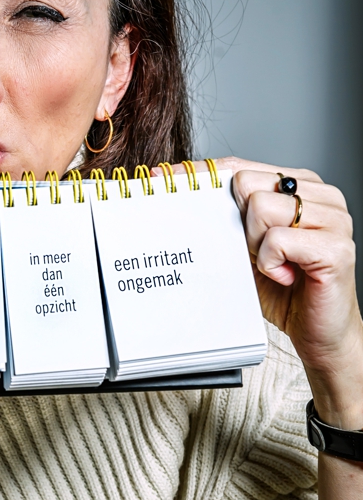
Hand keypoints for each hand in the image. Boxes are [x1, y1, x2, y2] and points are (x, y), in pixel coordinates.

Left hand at [161, 157, 362, 425]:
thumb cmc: (283, 290)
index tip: (164, 180)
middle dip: (238, 222)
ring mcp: (333, 218)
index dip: (201, 174)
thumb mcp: (245, 247)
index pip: (240, 165)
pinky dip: (271, 264)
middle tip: (254, 253)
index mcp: (298, 186)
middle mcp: (320, 194)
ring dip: (255, 245)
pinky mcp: (336, 247)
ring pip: (260, 207)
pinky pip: (278, 240)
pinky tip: (285, 276)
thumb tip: (177, 193)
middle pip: (246, 182)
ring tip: (273, 265)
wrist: (318, 334)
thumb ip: (227, 216)